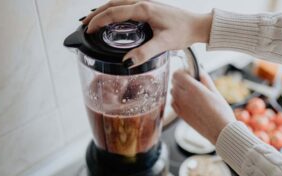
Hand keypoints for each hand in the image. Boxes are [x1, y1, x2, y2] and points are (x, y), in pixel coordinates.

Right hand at [82, 0, 211, 66]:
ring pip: (118, 3)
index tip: (88, 31)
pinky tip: (114, 19)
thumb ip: (145, 53)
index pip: (113, 13)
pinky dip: (115, 10)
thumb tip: (126, 63)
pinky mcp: (149, 7)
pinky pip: (126, 5)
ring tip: (94, 20)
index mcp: (143, 9)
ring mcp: (145, 3)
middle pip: (112, 4)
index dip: (98, 22)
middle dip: (96, 14)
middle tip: (84, 25)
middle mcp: (142, 2)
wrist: (197, 25)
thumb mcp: (164, 43)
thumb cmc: (183, 31)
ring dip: (104, 10)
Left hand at [171, 70, 235, 144]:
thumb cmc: (221, 113)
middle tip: (193, 83)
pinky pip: (173, 103)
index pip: (177, 74)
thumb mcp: (215, 92)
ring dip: (179, 90)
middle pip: (174, 82)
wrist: (220, 131)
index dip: (183, 72)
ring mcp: (180, 107)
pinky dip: (178, 100)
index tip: (190, 73)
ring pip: (173, 93)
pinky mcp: (180, 115)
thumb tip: (199, 71)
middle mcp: (184, 97)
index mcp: (193, 89)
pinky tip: (189, 102)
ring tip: (192, 94)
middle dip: (182, 80)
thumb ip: (205, 79)